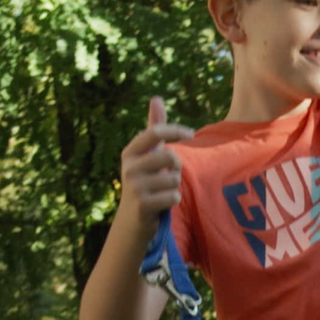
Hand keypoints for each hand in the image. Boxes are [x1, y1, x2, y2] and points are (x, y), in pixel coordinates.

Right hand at [118, 96, 193, 227]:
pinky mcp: (142, 204)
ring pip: (174, 179)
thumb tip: (157, 98)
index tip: (190, 135)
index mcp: (130, 152)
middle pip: (170, 156)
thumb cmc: (145, 183)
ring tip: (162, 192)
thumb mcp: (147, 156)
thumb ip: (154, 129)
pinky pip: (174, 196)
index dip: (175, 131)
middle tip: (170, 175)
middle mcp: (129, 167)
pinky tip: (162, 205)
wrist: (131, 222)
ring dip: (174, 187)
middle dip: (177, 167)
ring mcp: (134, 186)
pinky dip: (174, 201)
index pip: (154, 132)